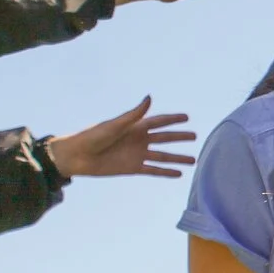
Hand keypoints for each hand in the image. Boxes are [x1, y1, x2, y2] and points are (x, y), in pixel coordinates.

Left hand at [45, 98, 194, 178]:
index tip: (187, 117)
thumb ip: (134, 114)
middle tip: (195, 136)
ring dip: (177, 158)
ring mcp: (137, 154)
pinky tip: (178, 174)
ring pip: (163, 156)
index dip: (173, 119)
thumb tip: (149, 98)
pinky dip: (166, 172)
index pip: (159, 121)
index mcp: (135, 127)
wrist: (78, 156)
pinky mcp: (133, 168)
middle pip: (164, 138)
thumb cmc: (93, 137)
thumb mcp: (115, 125)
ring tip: (193, 160)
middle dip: (179, 137)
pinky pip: (153, 170)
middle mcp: (139, 140)